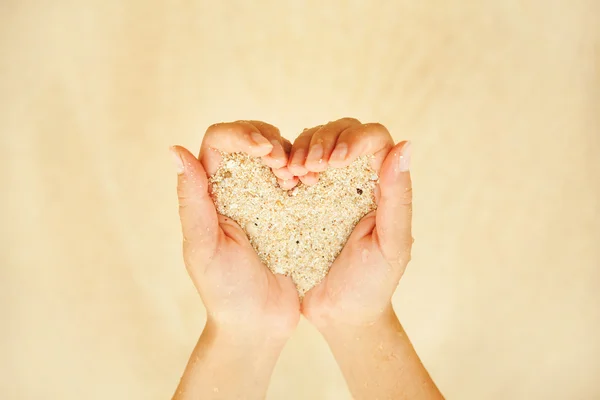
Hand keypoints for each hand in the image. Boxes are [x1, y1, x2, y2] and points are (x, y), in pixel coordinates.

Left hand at [171, 120, 300, 339]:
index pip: (219, 141)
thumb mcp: (204, 246)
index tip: (266, 152)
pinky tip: (309, 187)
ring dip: (291, 155)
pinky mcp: (290, 212)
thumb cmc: (225, 291)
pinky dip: (306, 172)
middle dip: (270, 140)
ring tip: (297, 181)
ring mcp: (266, 199)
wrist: (259, 324)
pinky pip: (299, 177)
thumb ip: (192, 200)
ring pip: (278, 152)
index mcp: (212, 192)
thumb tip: (174, 150)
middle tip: (283, 166)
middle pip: (250, 137)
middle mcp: (238, 189)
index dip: (242, 134)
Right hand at [295, 118, 412, 328]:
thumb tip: (405, 147)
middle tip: (311, 168)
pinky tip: (284, 180)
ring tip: (296, 175)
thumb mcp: (391, 243)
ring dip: (302, 149)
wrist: (339, 314)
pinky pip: (291, 164)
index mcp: (380, 185)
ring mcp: (325, 186)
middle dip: (322, 140)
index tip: (335, 161)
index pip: (374, 139)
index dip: (354, 138)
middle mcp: (353, 179)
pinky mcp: (299, 197)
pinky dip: (285, 163)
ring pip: (314, 141)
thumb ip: (398, 197)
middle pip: (342, 130)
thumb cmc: (372, 283)